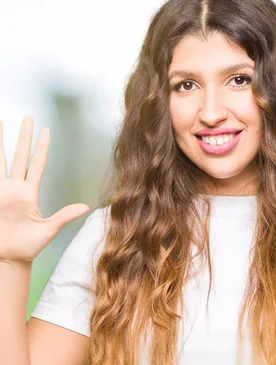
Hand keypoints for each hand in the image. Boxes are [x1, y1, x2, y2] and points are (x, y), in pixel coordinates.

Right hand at [0, 117, 88, 265]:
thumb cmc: (27, 247)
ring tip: (0, 123)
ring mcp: (0, 193)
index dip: (41, 147)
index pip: (37, 164)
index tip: (45, 129)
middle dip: (22, 137)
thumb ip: (64, 216)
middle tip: (27, 116)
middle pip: (18, 156)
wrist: (7, 260)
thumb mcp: (48, 230)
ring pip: (0, 161)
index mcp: (29, 193)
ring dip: (0, 144)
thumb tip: (86, 207)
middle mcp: (14, 188)